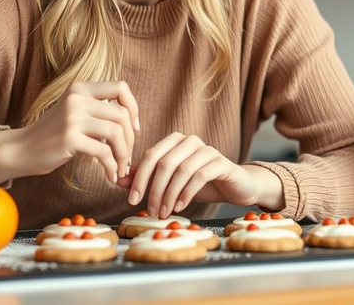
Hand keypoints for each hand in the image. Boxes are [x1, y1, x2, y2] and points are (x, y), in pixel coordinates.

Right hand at [0, 81, 138, 183]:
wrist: (21, 150)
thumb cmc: (53, 136)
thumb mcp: (75, 114)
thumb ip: (98, 111)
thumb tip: (132, 122)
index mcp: (80, 89)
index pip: (121, 87)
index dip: (133, 108)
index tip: (133, 128)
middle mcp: (77, 98)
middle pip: (122, 115)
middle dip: (130, 140)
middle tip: (127, 157)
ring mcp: (72, 117)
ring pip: (116, 132)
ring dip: (124, 155)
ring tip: (120, 168)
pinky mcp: (69, 138)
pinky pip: (103, 152)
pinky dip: (111, 167)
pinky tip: (110, 176)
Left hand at [120, 132, 261, 218]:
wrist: (235, 186)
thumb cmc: (199, 184)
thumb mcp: (169, 182)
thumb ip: (146, 178)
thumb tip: (118, 180)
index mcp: (174, 141)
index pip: (150, 155)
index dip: (138, 178)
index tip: (132, 200)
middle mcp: (190, 140)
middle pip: (164, 163)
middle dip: (154, 189)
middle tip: (150, 210)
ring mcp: (207, 150)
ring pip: (181, 170)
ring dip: (170, 195)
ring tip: (165, 212)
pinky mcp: (221, 162)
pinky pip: (200, 175)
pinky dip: (186, 193)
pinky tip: (181, 206)